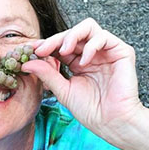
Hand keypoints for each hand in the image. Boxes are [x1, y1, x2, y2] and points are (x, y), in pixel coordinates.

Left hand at [22, 18, 143, 143]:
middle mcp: (92, 54)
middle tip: (42, 49)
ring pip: (88, 27)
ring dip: (72, 36)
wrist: (111, 122)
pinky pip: (104, 37)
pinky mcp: (122, 52)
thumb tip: (26, 63)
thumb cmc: (90, 110)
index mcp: (78, 62)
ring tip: (63, 51)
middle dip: (55, 39)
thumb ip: (47, 74)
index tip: (31, 50)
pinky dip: (90, 46)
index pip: (61, 45)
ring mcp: (107, 52)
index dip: (47, 44)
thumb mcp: (63, 91)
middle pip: (72, 33)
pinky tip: (83, 61)